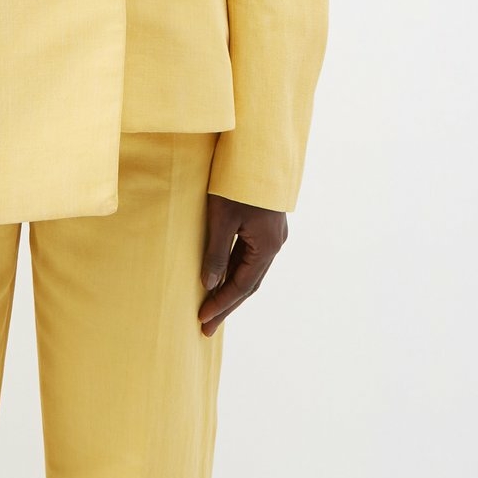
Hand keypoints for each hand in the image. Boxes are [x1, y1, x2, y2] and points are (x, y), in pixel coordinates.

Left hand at [198, 194, 287, 335]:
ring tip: (211, 308)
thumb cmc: (236, 183)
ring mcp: (272, 234)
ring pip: (250, 270)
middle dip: (227, 304)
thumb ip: (216, 253)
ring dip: (231, 289)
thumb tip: (209, 284)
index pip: (243, 284)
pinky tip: (221, 278)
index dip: (222, 303)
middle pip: (249, 282)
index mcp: (268, 245)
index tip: (203, 319)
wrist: (257, 150)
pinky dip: (235, 270)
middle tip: (206, 326)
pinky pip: (250, 256)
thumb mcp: (222, 218)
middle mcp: (275, 243)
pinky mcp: (265, 225)